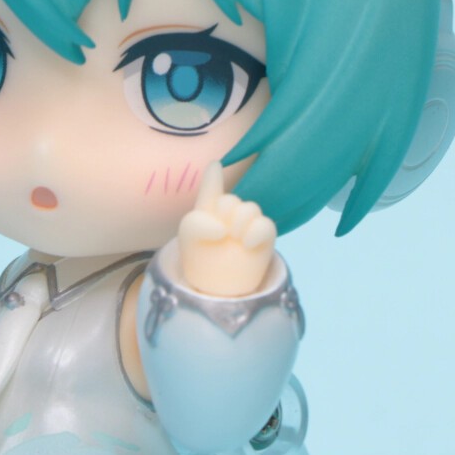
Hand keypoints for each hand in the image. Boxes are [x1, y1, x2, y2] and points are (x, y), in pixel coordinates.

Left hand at [176, 162, 276, 296]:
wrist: (216, 291)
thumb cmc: (199, 259)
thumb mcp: (188, 235)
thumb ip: (198, 222)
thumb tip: (223, 228)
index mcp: (208, 211)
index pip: (212, 188)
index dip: (214, 176)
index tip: (215, 164)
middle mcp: (228, 217)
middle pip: (232, 199)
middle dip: (225, 210)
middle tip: (221, 232)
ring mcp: (246, 228)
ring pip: (251, 208)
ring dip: (241, 219)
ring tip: (233, 237)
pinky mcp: (262, 240)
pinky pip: (266, 224)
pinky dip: (257, 230)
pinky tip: (246, 242)